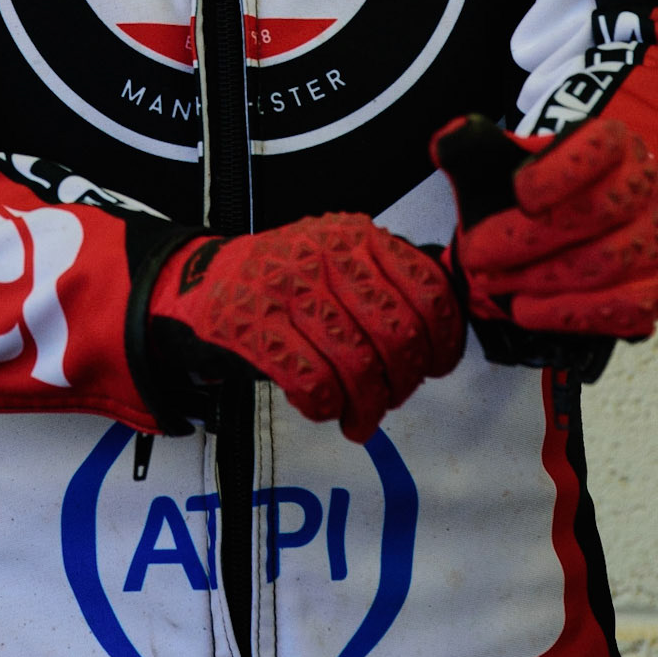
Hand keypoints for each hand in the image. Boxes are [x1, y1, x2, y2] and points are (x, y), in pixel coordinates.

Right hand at [147, 213, 464, 442]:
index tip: (435, 365)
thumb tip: (454, 312)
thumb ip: (392, 275)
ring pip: (357, 364)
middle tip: (391, 398)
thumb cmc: (285, 278)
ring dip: (367, 407)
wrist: (203, 281)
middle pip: (397, 334)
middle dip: (403, 382)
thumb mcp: (341, 254)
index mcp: (357, 237)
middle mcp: (326, 256)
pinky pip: (311, 381)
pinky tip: (323, 407)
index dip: (443, 340)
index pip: (427, 289)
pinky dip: (325, 407)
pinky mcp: (254, 328)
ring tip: (360, 419)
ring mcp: (288, 290)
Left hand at [431, 114, 657, 338]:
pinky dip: (574, 313)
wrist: (603, 225)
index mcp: (617, 142)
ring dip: (543, 279)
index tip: (519, 191)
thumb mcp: (512, 161)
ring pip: (609, 262)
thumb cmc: (549, 193)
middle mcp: (648, 185)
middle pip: (596, 212)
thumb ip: (476, 148)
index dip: (561, 171)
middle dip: (527, 238)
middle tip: (474, 256)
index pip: (601, 146)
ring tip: (492, 286)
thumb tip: (447, 141)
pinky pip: (628, 307)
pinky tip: (528, 312)